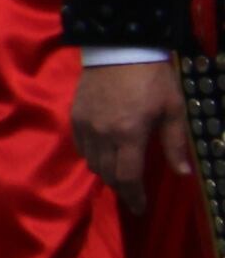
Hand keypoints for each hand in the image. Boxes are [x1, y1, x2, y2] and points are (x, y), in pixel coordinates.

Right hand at [78, 56, 181, 209]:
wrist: (120, 48)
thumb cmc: (153, 78)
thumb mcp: (173, 109)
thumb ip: (175, 143)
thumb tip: (183, 173)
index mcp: (129, 134)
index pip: (128, 177)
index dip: (134, 196)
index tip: (140, 209)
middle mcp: (102, 134)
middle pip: (108, 174)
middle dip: (122, 188)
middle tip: (133, 194)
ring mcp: (85, 126)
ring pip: (92, 162)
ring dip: (106, 173)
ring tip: (120, 175)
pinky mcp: (75, 117)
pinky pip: (81, 147)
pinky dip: (93, 157)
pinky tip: (104, 155)